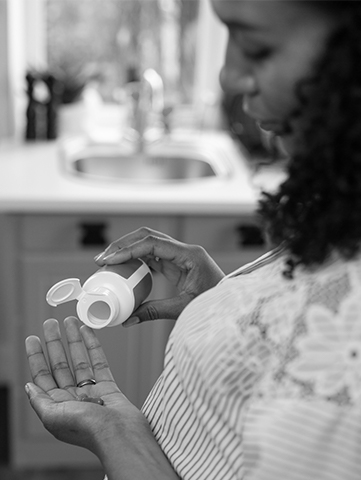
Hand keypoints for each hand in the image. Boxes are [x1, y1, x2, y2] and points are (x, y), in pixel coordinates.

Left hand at [25, 317, 139, 453]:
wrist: (120, 435)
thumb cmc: (88, 431)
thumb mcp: (53, 417)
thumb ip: (40, 400)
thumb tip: (29, 387)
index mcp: (57, 407)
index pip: (42, 377)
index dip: (36, 357)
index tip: (33, 339)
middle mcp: (72, 399)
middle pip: (60, 365)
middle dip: (53, 343)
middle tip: (50, 324)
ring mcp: (91, 392)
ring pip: (79, 360)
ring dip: (73, 340)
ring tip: (69, 322)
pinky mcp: (108, 387)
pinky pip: (98, 362)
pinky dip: (92, 346)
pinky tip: (87, 333)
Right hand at [94, 227, 224, 323]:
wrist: (232, 306)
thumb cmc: (215, 304)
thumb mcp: (184, 308)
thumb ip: (155, 312)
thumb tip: (127, 319)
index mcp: (190, 255)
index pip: (153, 244)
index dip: (128, 250)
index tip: (109, 260)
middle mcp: (185, 250)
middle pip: (148, 236)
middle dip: (123, 245)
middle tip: (103, 259)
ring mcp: (181, 254)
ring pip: (149, 242)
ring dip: (128, 248)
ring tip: (108, 261)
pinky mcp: (177, 262)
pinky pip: (153, 254)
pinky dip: (136, 257)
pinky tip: (124, 265)